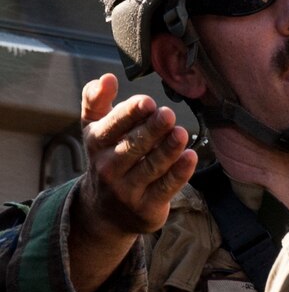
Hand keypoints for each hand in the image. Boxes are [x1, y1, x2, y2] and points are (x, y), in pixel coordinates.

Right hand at [77, 73, 197, 237]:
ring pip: (151, 167)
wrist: (104, 213)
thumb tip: (106, 77)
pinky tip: (190, 156)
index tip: (148, 102)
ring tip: (181, 133)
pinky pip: (165, 188)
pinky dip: (179, 173)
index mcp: (96, 144)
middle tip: (167, 114)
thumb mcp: (94, 130)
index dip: (130, 114)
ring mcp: (127, 190)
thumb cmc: (106, 159)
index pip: (112, 127)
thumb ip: (96, 100)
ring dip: (167, 150)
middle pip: (133, 147)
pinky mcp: (146, 207)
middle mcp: (108, 168)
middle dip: (151, 130)